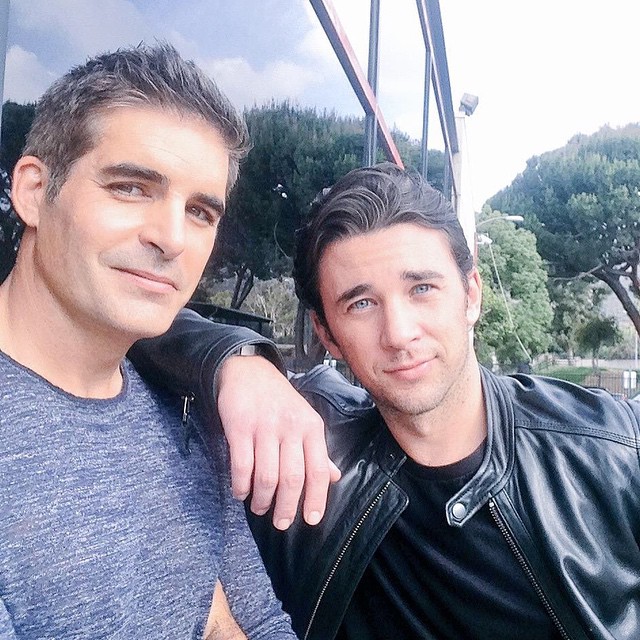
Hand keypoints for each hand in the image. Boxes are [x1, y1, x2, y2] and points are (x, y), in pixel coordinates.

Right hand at [217, 354, 340, 529]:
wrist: (248, 371)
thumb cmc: (279, 400)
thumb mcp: (305, 420)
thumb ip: (318, 451)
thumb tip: (334, 477)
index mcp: (311, 427)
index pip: (319, 470)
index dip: (316, 498)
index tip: (310, 519)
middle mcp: (291, 428)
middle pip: (292, 478)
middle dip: (286, 507)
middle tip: (281, 522)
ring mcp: (264, 427)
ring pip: (267, 476)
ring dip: (263, 500)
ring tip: (260, 507)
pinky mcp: (240, 427)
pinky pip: (241, 466)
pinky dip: (241, 486)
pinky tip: (241, 492)